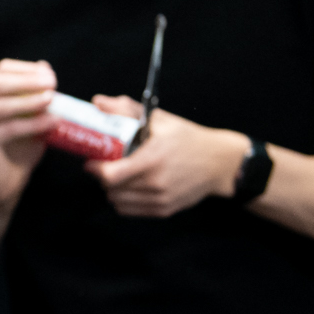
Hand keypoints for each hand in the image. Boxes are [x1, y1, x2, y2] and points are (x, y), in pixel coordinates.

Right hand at [0, 58, 55, 213]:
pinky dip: (33, 123)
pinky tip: (52, 122)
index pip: (1, 72)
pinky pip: (8, 128)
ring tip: (53, 99)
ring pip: (1, 104)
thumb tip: (45, 68)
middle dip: (28, 80)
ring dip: (30, 100)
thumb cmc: (17, 153)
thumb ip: (34, 98)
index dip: (26, 70)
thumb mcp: (29, 121)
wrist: (1, 189)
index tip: (50, 75)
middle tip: (52, 83)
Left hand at [84, 98, 243, 217]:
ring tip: (118, 177)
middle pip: (110, 189)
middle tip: (105, 166)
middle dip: (102, 177)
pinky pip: (130, 211)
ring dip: (112, 190)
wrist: (220, 163)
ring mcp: (160, 199)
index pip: (110, 176)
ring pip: (118, 202)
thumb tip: (98, 102)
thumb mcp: (160, 120)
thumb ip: (126, 110)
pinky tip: (130, 187)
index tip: (92, 161)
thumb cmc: (189, 140)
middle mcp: (155, 183)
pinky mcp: (164, 210)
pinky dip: (124, 200)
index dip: (96, 170)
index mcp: (152, 159)